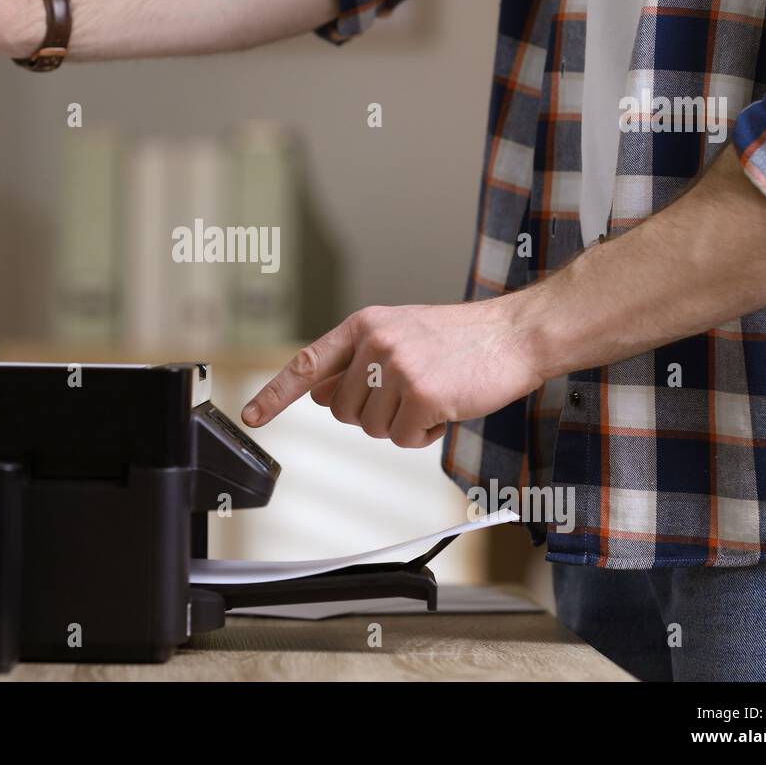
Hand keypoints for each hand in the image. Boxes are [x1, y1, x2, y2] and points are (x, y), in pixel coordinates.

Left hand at [241, 301, 543, 447]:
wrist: (514, 334)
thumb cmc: (458, 339)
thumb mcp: (399, 335)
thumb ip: (356, 362)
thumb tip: (319, 394)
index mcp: (364, 325)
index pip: (307, 364)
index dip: (276, 394)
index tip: (251, 416)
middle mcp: (375, 343)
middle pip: (343, 411)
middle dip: (373, 414)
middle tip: (410, 394)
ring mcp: (398, 368)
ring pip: (372, 429)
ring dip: (402, 425)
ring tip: (433, 394)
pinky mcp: (423, 395)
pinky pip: (404, 439)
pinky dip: (425, 435)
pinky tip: (446, 408)